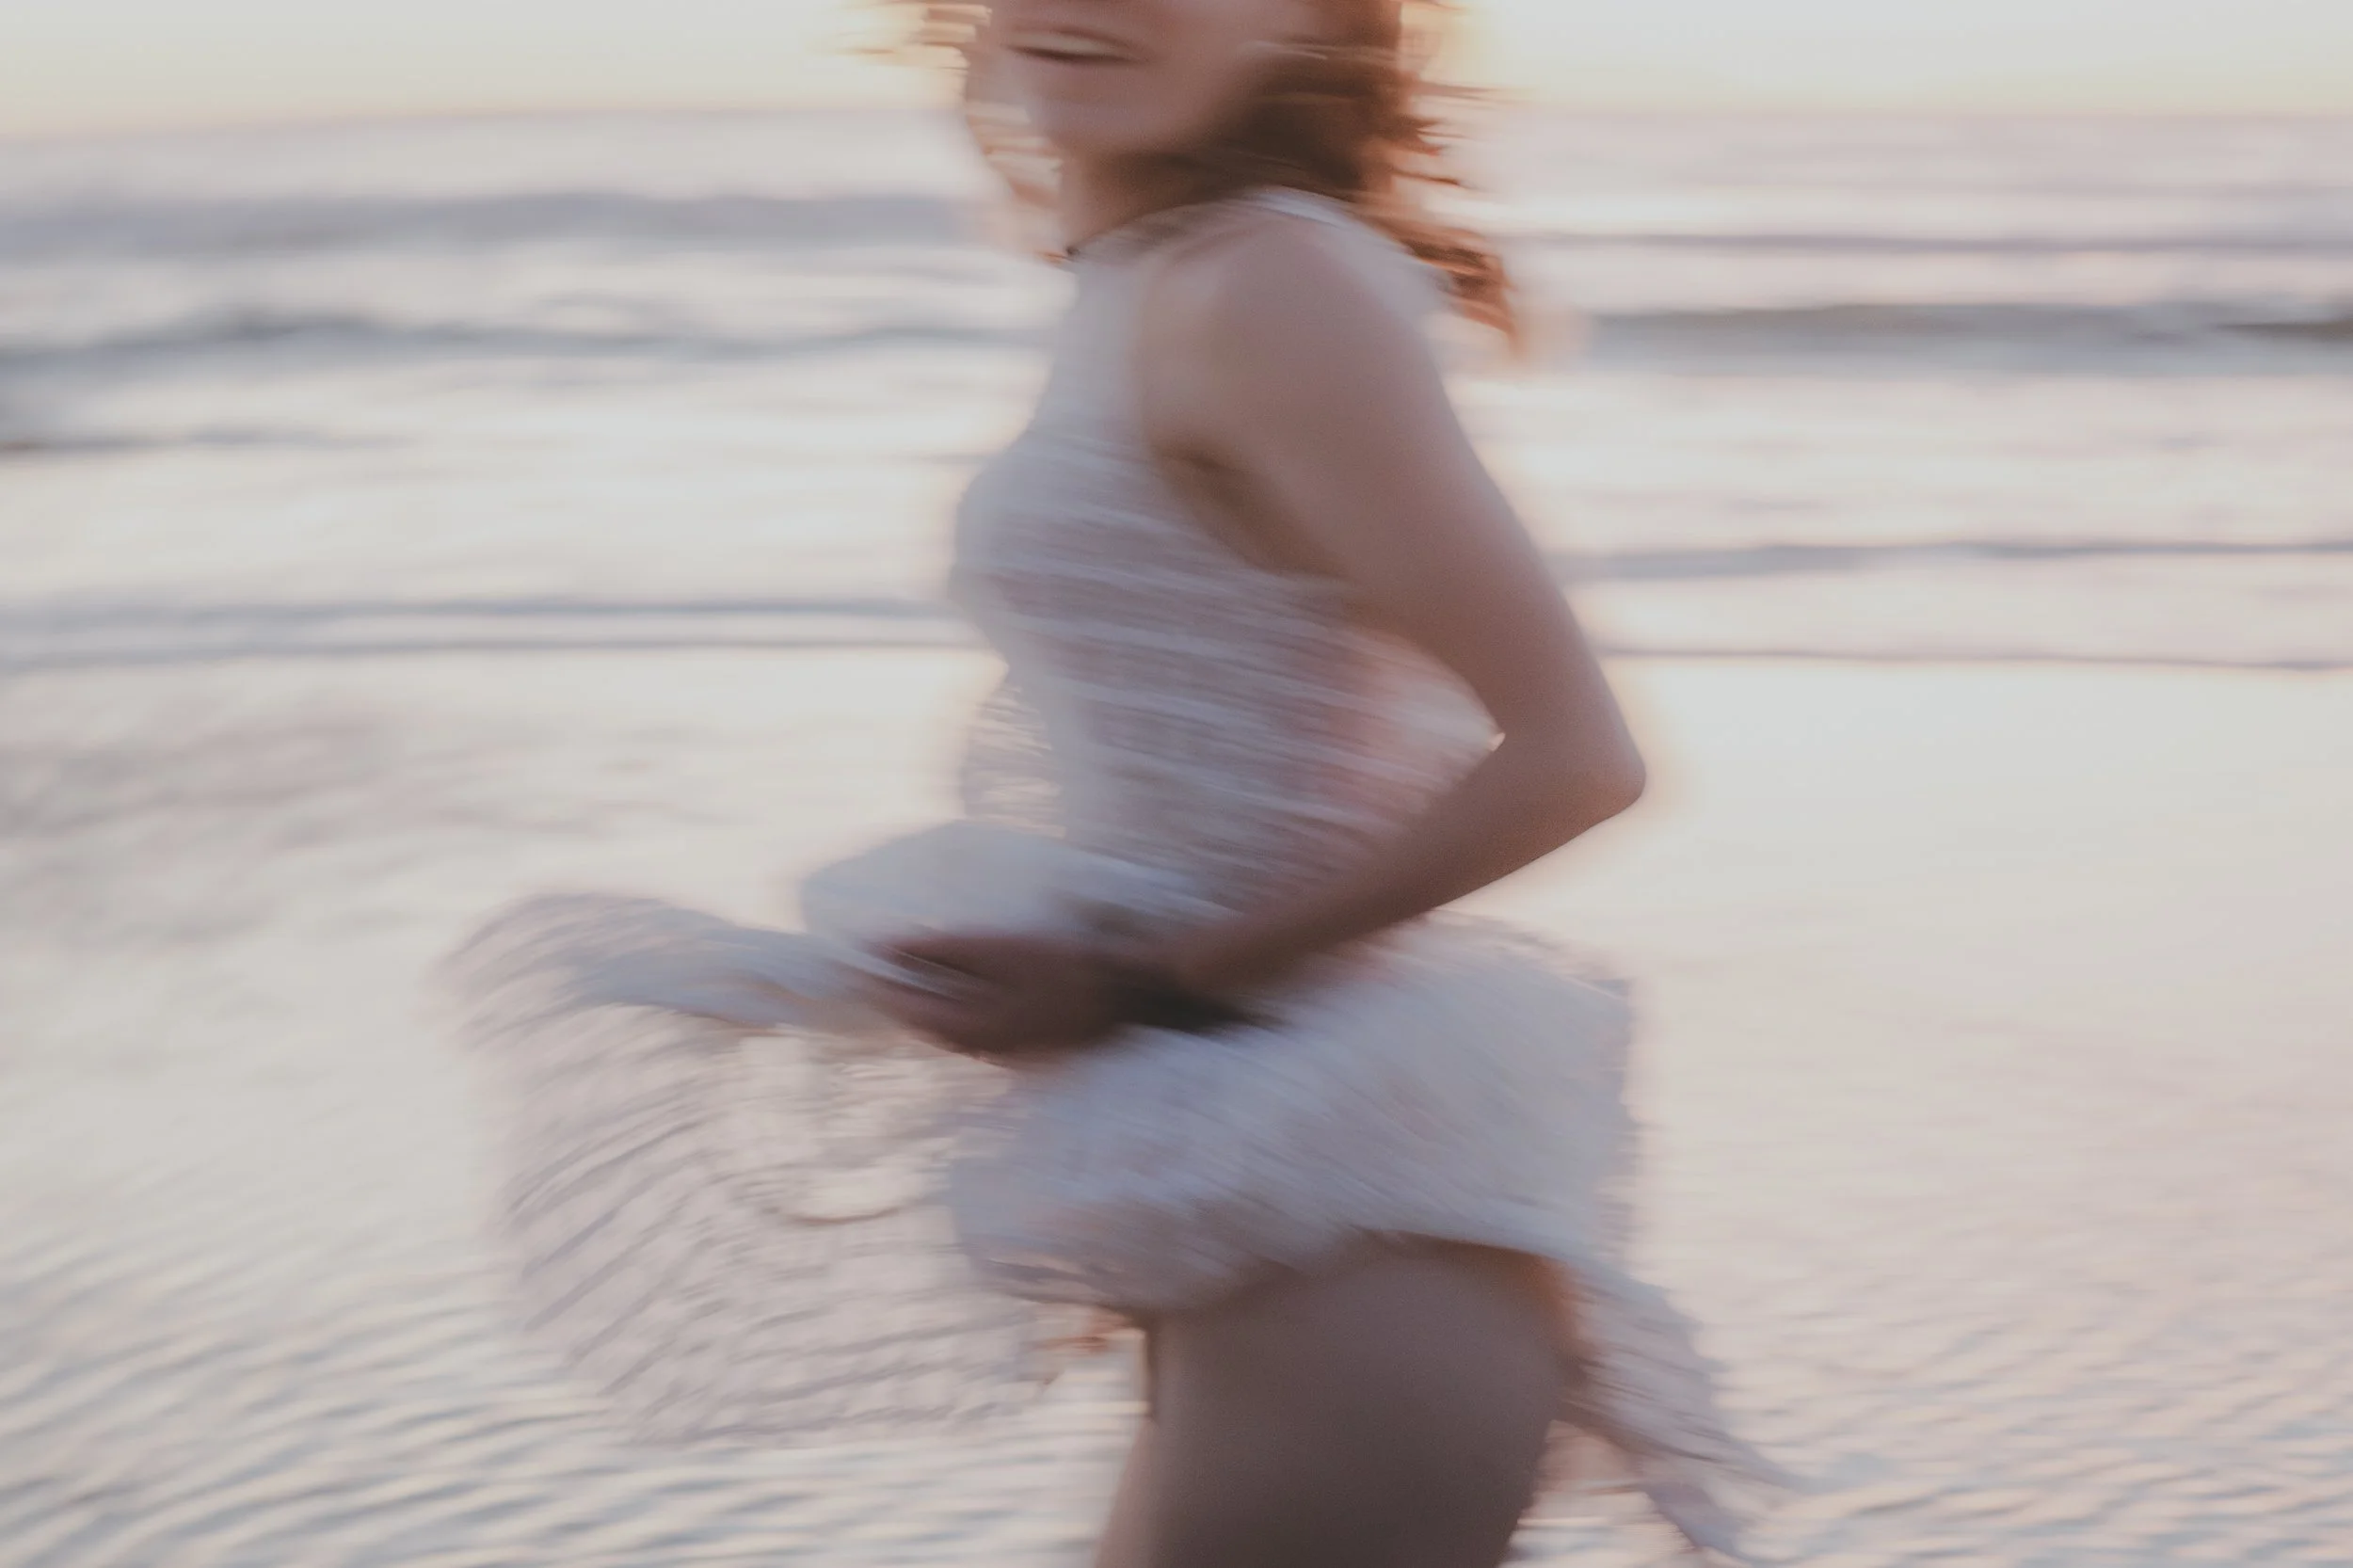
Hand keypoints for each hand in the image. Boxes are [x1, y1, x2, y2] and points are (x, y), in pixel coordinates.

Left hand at [865, 931, 1121, 1058]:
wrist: (1127, 993)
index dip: (877, 982)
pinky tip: (959, 982)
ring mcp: (1003, 1052)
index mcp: (970, 1029)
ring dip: (926, 999)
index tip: (856, 956)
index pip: (905, 1009)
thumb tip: (888, 947)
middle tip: (875, 961)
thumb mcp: (999, 948)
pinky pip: (973, 1028)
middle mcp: (980, 1050)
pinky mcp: (1021, 1046)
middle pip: (923, 1023)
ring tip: (909, 967)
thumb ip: (941, 949)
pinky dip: (956, 1004)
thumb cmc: (1065, 965)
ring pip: (948, 1027)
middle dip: (897, 992)